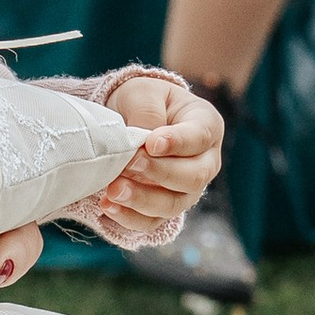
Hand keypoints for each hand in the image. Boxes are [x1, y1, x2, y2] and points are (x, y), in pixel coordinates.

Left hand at [91, 74, 221, 235]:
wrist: (127, 118)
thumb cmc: (143, 101)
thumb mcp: (143, 92)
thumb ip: (147, 113)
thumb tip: (143, 145)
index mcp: (206, 126)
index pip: (200, 137)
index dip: (178, 143)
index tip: (152, 143)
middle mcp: (204, 162)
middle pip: (193, 177)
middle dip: (159, 173)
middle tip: (129, 164)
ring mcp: (186, 190)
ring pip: (173, 205)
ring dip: (142, 199)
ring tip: (113, 190)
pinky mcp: (163, 208)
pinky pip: (151, 222)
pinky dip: (129, 218)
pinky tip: (107, 206)